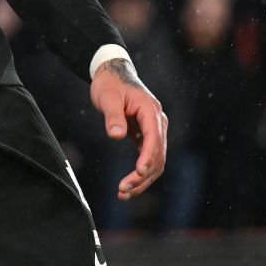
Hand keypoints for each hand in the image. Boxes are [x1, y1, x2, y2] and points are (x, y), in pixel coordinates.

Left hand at [89, 58, 167, 200]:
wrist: (112, 73)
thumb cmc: (109, 83)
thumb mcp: (107, 97)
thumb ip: (113, 116)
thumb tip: (116, 135)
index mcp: (150, 110)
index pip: (153, 137)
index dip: (147, 157)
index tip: (138, 173)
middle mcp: (157, 121)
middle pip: (158, 155)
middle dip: (142, 175)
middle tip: (123, 189)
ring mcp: (154, 129)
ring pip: (156, 161)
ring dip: (143, 180)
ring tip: (123, 194)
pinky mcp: (147, 136)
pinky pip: (148, 158)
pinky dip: (140, 174)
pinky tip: (128, 186)